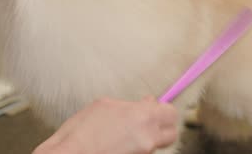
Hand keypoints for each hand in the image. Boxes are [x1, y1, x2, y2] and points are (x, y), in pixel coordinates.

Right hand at [33, 97, 177, 153]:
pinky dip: (135, 150)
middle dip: (162, 128)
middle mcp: (147, 137)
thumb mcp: (103, 106)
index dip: (163, 111)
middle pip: (171, 133)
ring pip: (155, 145)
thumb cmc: (80, 132)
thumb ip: (130, 104)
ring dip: (146, 140)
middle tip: (148, 124)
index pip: (170, 113)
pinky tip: (118, 147)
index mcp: (142, 116)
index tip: (156, 109)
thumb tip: (148, 102)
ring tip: (124, 138)